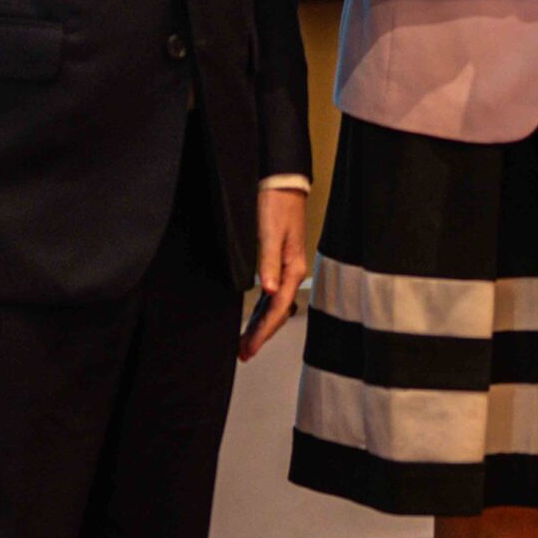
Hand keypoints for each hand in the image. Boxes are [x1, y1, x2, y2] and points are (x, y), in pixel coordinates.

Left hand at [241, 185, 309, 360]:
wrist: (281, 184)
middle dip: (262, 333)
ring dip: (262, 324)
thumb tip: (270, 291)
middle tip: (244, 353)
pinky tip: (256, 318)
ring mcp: (286, 268)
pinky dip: (264, 310)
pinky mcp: (279, 262)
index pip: (279, 307)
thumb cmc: (276, 206)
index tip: (249, 348)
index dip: (264, 330)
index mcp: (293, 268)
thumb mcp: (270, 233)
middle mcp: (292, 271)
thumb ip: (269, 262)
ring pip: (275, 305)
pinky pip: (273, 295)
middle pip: (278, 311)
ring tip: (247, 343)